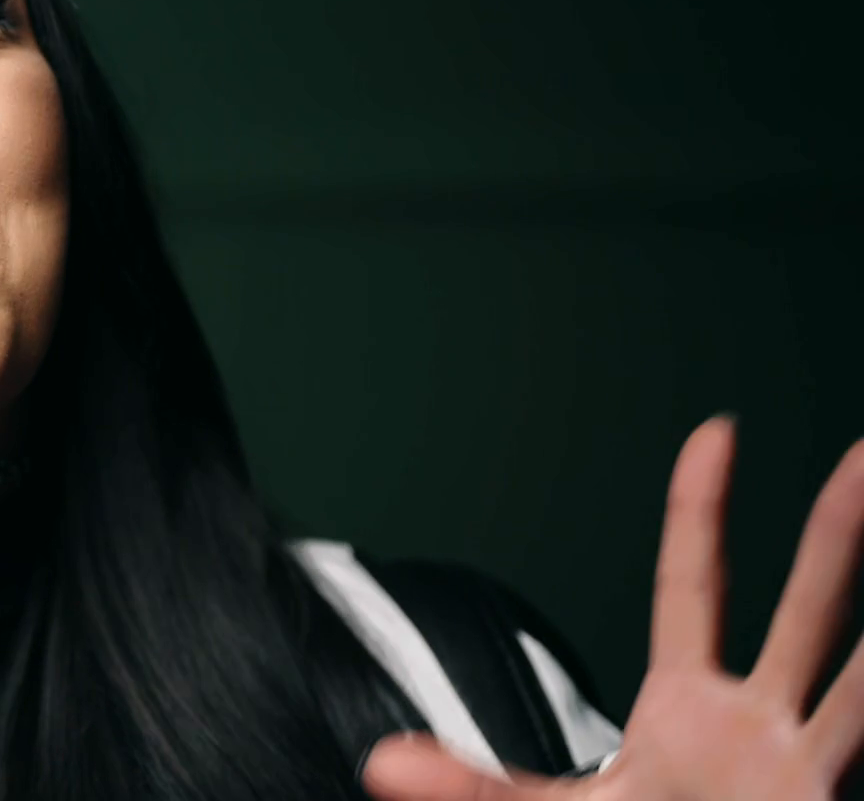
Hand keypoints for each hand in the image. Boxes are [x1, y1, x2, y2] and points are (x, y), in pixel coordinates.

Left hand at [362, 415, 863, 800]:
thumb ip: (479, 791)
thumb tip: (382, 763)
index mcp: (689, 711)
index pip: (691, 584)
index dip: (700, 510)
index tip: (716, 432)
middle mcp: (765, 727)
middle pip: (808, 608)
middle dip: (840, 532)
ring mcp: (809, 770)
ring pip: (861, 682)